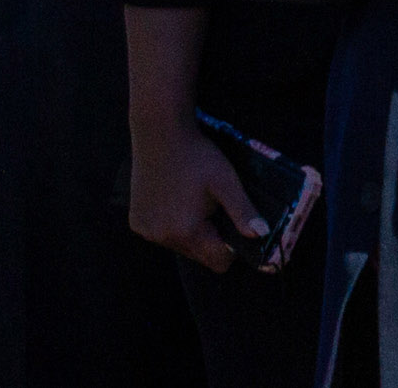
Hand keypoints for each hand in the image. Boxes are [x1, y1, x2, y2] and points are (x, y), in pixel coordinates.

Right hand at [129, 117, 264, 272]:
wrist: (160, 134)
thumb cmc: (197, 156)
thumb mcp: (226, 182)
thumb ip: (243, 211)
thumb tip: (261, 234)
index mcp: (186, 231)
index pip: (218, 262)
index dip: (232, 248)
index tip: (235, 224)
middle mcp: (162, 237)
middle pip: (199, 255)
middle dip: (212, 237)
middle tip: (214, 206)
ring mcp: (146, 231)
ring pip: (180, 245)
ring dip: (192, 230)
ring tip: (194, 199)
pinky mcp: (136, 222)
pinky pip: (162, 234)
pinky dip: (172, 224)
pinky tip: (175, 198)